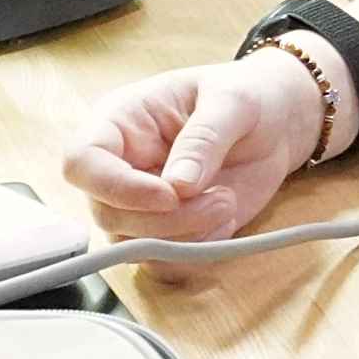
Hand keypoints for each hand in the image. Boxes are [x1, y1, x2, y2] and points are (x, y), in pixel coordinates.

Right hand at [62, 52, 323, 269]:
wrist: (277, 123)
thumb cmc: (246, 96)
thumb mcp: (233, 101)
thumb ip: (204, 138)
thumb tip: (178, 184)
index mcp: (119, 122)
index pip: (81, 162)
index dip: (116, 187)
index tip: (169, 195)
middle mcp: (120, 167)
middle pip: (107, 214)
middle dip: (166, 220)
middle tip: (221, 198)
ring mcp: (141, 203)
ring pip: (133, 246)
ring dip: (185, 238)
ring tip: (227, 202)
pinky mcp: (168, 229)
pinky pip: (164, 262)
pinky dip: (196, 253)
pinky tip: (225, 222)